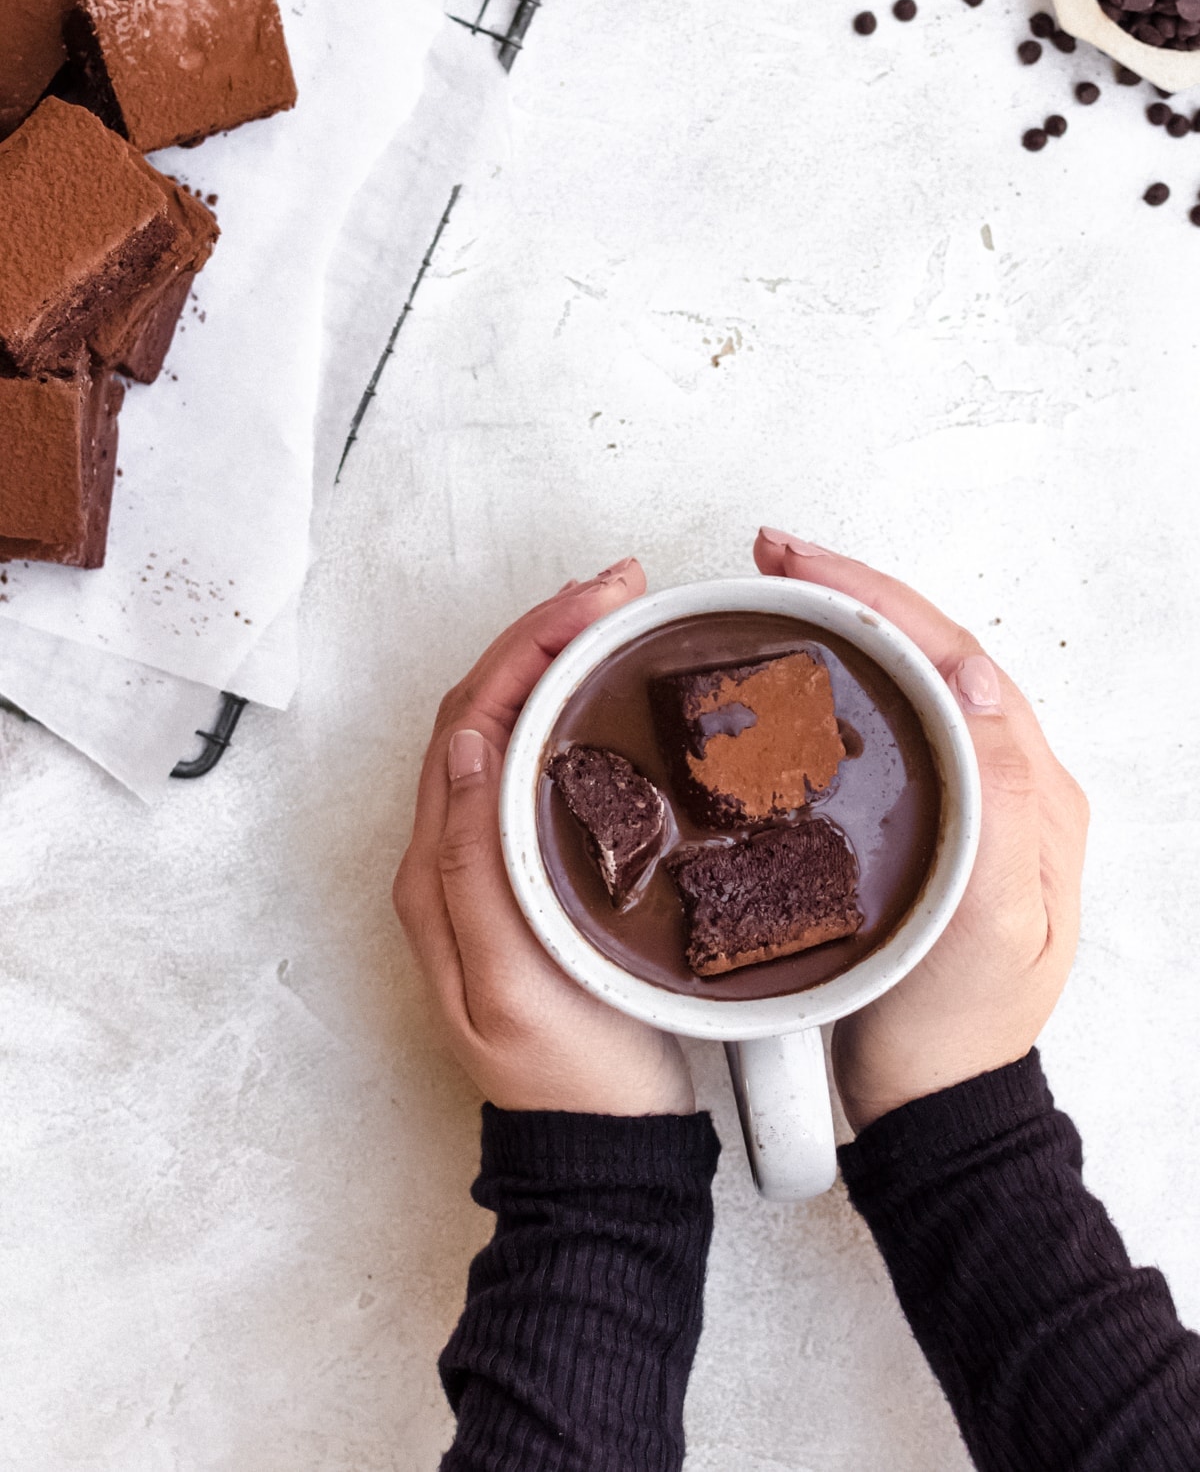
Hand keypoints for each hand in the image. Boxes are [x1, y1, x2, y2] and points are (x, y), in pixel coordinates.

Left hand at [394, 559, 694, 1116]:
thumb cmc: (570, 1078)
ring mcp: (496, 865)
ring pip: (513, 733)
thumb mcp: (509, 981)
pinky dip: (574, 716)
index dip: (528, 648)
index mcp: (440, 871)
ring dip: (558, 666)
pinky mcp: (538, 879)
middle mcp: (456, 857)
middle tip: (618, 588)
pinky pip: (542, 771)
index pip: (470, 722)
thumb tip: (460, 750)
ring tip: (618, 619)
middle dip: (545, 636)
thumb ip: (473, 868)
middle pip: (486, 712)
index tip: (595, 602)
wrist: (604, 1152)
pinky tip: (616, 699)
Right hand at [755, 527, 1088, 1133]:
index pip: (955, 658)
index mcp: (1032, 792)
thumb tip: (975, 681)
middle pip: (929, 652)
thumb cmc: (957, 1026)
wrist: (932, 1100)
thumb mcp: (995, 922)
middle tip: (774, 558)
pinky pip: (883, 724)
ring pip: (904, 680)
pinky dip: (836, 680)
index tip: (804, 568)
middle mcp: (1004, 781)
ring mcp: (963, 799)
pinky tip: (794, 673)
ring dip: (843, 625)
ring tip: (777, 592)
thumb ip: (998, 802)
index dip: (877, 599)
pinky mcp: (920, 823)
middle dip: (852, 592)